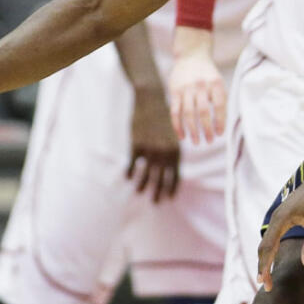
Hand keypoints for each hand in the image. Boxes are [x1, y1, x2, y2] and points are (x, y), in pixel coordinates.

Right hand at [127, 88, 179, 202]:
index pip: (176, 176)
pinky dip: (129, 172)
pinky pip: (132, 163)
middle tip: (155, 203)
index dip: (172, 188)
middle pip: (161, 179)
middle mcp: (164, 153)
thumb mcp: (172, 135)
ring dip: (142, 185)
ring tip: (139, 192)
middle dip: (158, 192)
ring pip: (146, 174)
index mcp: (176, 151)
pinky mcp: (136, 144)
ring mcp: (150, 149)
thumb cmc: (162, 118)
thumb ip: (172, 152)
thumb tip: (170, 170)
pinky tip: (127, 178)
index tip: (169, 199)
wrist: (151, 100)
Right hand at [168, 50, 226, 143]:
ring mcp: (186, 88)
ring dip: (192, 130)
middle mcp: (201, 86)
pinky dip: (178, 125)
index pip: (219, 106)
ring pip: (188, 113)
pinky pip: (175, 111)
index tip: (219, 134)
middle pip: (203, 111)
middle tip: (209, 141)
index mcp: (215, 84)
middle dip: (206, 129)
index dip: (220, 121)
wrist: (192, 56)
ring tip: (196, 142)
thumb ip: (221, 101)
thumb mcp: (219, 83)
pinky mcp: (174, 91)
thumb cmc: (209, 75)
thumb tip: (221, 126)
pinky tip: (182, 136)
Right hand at [257, 173, 303, 290]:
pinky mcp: (283, 216)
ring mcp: (278, 217)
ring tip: (267, 277)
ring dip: (265, 259)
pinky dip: (270, 250)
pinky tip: (273, 259)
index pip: (268, 249)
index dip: (265, 267)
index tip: (264, 284)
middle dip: (263, 267)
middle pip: (263, 247)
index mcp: (281, 220)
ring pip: (267, 242)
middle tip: (266, 287)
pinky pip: (272, 236)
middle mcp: (276, 219)